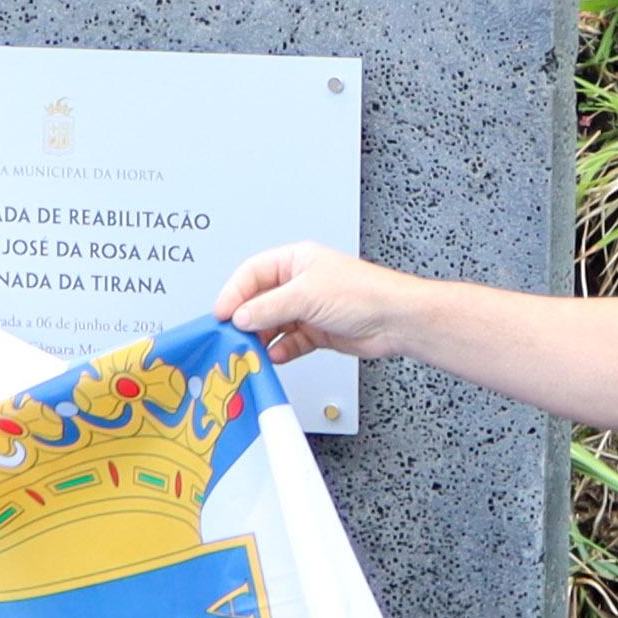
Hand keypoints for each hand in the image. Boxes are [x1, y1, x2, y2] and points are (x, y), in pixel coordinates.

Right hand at [216, 242, 423, 366]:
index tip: (221, 314)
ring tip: (251, 350)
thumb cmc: (364, 293)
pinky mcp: (317, 331)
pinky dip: (281, 350)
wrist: (395, 320)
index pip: (252, 274)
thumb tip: (241, 316)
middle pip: (260, 301)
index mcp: (295, 261)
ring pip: (273, 324)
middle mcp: (300, 283)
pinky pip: (289, 342)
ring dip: (262, 338)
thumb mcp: (306, 295)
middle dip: (246, 319)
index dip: (233, 293)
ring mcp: (308, 309)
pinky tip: (275, 356)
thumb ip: (269, 307)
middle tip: (232, 336)